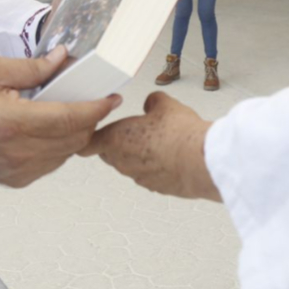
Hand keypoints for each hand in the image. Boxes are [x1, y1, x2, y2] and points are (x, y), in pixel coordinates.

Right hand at [0, 47, 120, 187]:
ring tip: (72, 112)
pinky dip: (61, 146)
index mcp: (13, 122)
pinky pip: (54, 162)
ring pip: (68, 152)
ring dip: (77, 133)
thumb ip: (30, 66)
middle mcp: (21, 151)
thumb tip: (63, 58)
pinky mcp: (19, 180)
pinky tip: (52, 129)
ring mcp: (21, 170)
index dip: (97, 108)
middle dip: (91, 118)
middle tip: (94, 99)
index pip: (70, 118)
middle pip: (76, 137)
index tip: (112, 97)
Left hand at [80, 92, 220, 200]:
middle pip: (108, 154)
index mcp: (115, 139)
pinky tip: (169, 155)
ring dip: (137, 155)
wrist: (200, 160)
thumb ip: (152, 102)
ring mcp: (138, 177)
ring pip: (128, 164)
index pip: (88, 144)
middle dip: (116, 143)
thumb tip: (151, 102)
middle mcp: (122, 161)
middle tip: (132, 131)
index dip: (89, 138)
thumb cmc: (179, 134)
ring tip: (157, 141)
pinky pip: (147, 174)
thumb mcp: (164, 104)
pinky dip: (154, 166)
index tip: (92, 132)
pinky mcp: (155, 187)